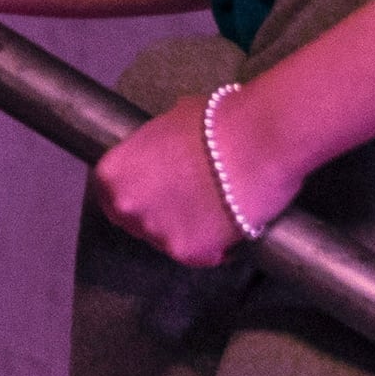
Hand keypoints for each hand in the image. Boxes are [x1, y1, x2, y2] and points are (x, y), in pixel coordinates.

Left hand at [94, 87, 303, 268]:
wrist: (262, 139)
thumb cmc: (220, 120)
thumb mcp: (174, 121)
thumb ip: (158, 147)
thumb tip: (167, 152)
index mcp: (114, 173)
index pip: (112, 197)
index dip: (139, 195)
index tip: (159, 193)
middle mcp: (127, 206)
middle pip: (137, 223)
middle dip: (161, 215)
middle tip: (192, 202)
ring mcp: (156, 232)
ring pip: (169, 241)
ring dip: (190, 230)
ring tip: (221, 210)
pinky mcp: (188, 252)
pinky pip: (201, 256)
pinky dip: (216, 247)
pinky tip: (234, 226)